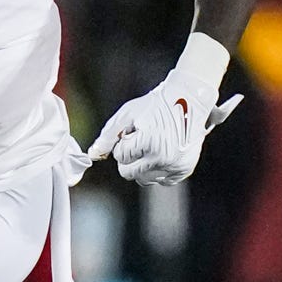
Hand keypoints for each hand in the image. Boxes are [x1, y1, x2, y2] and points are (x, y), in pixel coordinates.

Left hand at [85, 72, 241, 185]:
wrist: (188, 100)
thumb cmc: (155, 105)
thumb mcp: (128, 114)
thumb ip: (108, 136)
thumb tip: (93, 155)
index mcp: (148, 142)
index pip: (121, 156)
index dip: (123, 144)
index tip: (134, 132)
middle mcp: (163, 157)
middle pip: (129, 173)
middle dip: (129, 159)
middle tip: (140, 142)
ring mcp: (175, 165)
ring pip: (144, 180)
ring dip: (142, 167)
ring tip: (151, 147)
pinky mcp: (185, 169)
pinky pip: (162, 181)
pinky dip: (159, 170)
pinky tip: (162, 153)